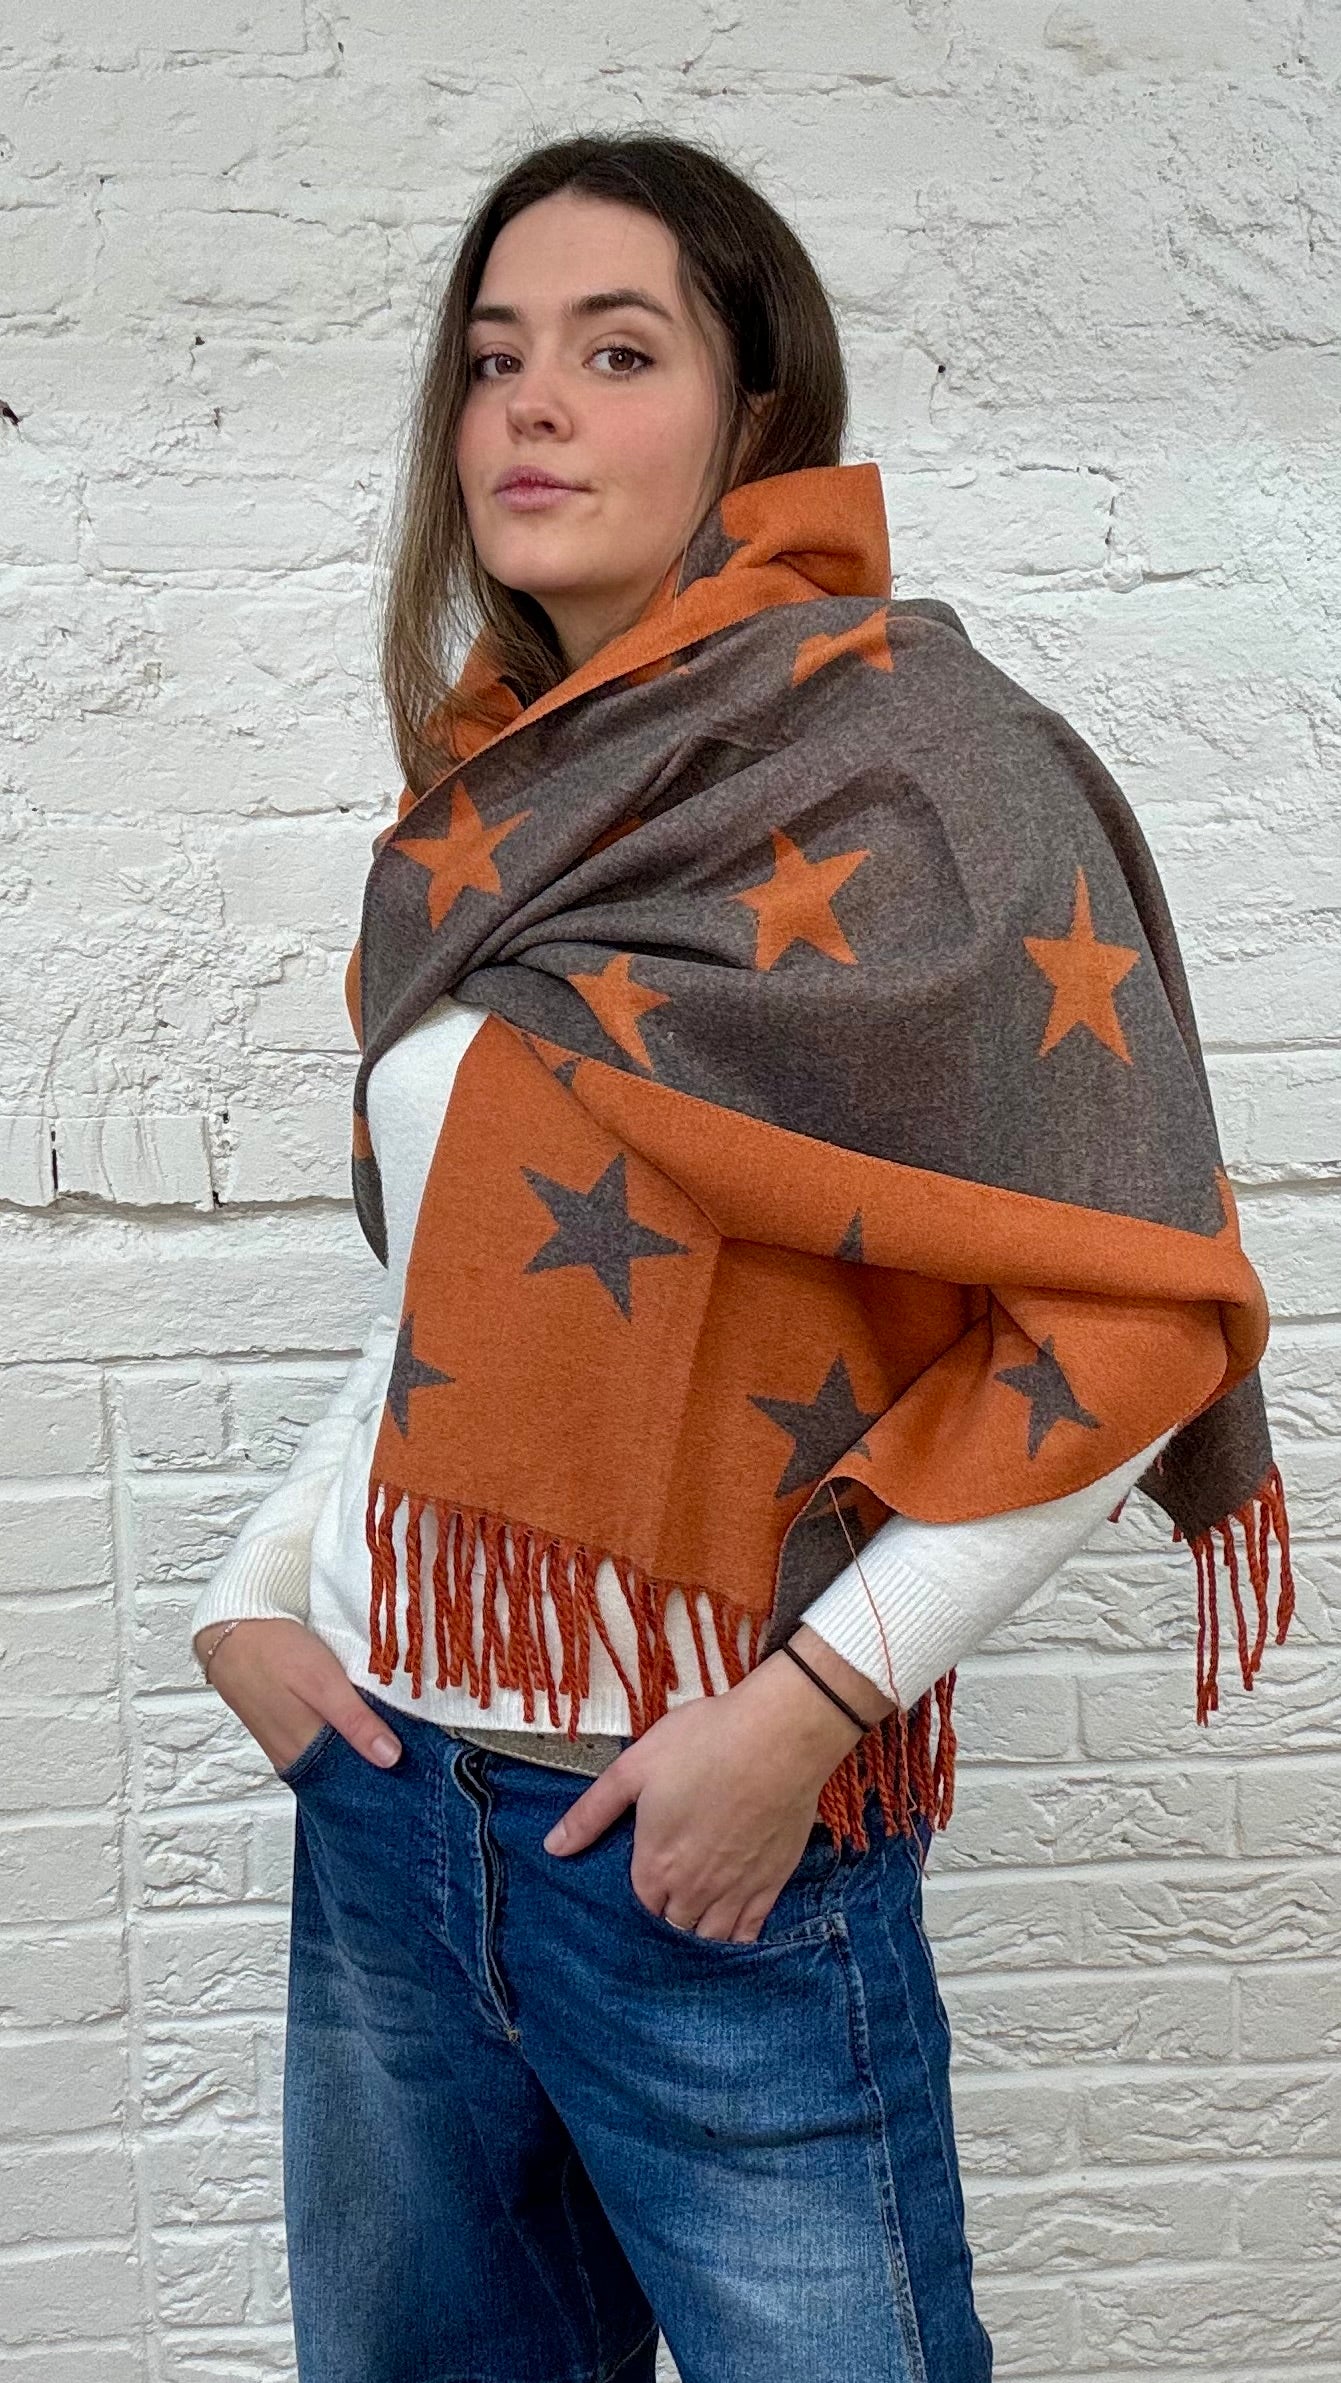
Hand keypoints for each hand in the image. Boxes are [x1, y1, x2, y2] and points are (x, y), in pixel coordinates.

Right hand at [194, 1617, 401, 1775]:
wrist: (230, 1628)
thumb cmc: (275, 1652)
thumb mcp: (322, 1682)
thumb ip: (354, 1721)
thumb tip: (391, 1759)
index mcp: (304, 1753)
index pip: (352, 1782)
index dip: (384, 1776)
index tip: (417, 1767)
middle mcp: (294, 1757)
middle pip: (343, 1771)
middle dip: (375, 1761)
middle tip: (415, 1747)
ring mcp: (285, 1742)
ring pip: (331, 1755)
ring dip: (358, 1745)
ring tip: (396, 1731)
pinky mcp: (283, 1725)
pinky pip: (319, 1741)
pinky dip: (340, 1734)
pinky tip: (361, 1719)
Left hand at [541, 1632, 892, 1941]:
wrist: (779, 1737)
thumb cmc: (704, 1742)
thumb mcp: (634, 1767)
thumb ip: (591, 1813)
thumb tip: (552, 1848)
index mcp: (655, 1864)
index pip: (640, 1906)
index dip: (642, 1892)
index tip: (647, 1876)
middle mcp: (693, 1890)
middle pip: (673, 1927)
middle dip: (668, 1915)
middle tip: (671, 1893)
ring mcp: (736, 1891)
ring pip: (710, 1937)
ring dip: (699, 1932)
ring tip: (697, 1913)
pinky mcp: (772, 1884)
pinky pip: (750, 1933)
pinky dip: (737, 1938)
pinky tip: (733, 1928)